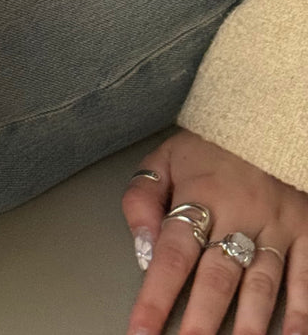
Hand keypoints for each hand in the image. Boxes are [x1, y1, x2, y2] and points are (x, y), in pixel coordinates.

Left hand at [123, 129, 307, 334]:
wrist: (263, 118)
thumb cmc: (209, 146)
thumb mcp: (164, 159)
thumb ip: (142, 199)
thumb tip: (141, 249)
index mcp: (200, 198)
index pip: (171, 256)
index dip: (155, 298)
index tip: (140, 332)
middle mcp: (239, 216)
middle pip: (217, 278)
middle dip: (201, 322)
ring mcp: (276, 227)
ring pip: (261, 284)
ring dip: (249, 325)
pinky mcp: (305, 231)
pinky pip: (305, 276)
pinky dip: (302, 310)